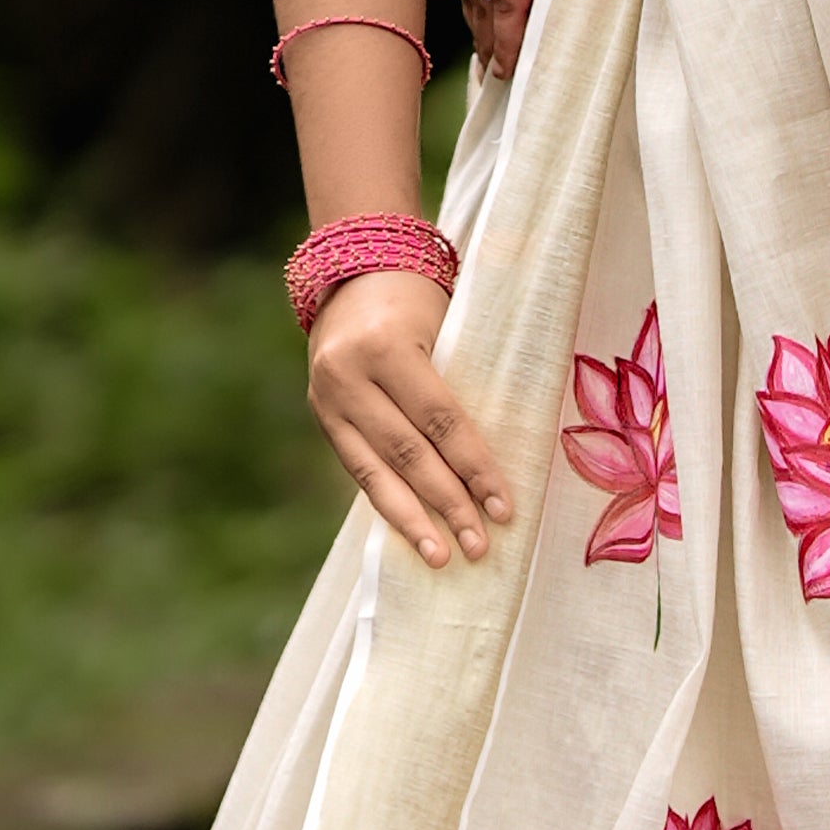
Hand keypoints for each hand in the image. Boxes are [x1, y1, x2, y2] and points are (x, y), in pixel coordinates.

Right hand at [305, 266, 512, 568]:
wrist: (352, 272)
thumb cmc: (419, 298)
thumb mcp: (448, 323)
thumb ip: (466, 381)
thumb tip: (507, 456)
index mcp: (386, 347)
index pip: (441, 420)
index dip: (475, 467)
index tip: (505, 508)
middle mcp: (348, 376)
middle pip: (409, 453)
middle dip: (449, 504)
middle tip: (481, 545)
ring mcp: (327, 399)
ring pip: (376, 472)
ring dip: (413, 520)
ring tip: (443, 557)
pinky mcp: (322, 416)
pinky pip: (359, 468)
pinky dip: (388, 503)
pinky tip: (412, 533)